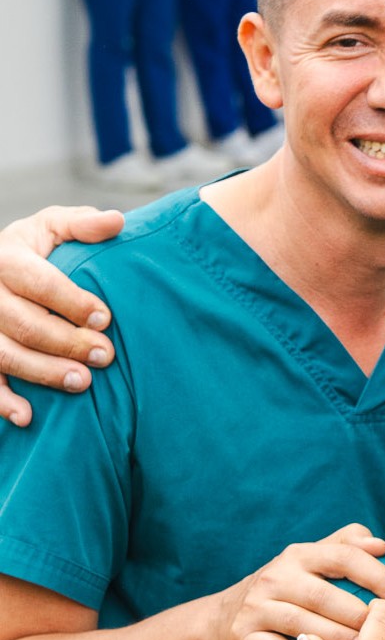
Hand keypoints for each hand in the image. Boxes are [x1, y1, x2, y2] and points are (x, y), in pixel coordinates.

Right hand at [0, 206, 123, 426]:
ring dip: (40, 372)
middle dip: (65, 342)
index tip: (105, 319)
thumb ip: (82, 224)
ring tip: (81, 383)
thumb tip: (117, 221)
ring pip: (1, 353)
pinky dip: (1, 401)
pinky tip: (28, 417)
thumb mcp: (52, 228)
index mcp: (5, 256)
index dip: (70, 301)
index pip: (36, 281)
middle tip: (105, 356)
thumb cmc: (35, 250)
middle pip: (21, 322)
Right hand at [213, 525, 384, 639]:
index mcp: (299, 555)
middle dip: (357, 614)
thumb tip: (380, 545)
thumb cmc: (287, 586)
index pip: (343, 557)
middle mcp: (275, 578)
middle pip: (322, 595)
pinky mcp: (244, 638)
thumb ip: (346, 544)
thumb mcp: (310, 558)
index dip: (377, 575)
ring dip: (336, 638)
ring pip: (301, 624)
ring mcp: (256, 609)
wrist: (223, 619)